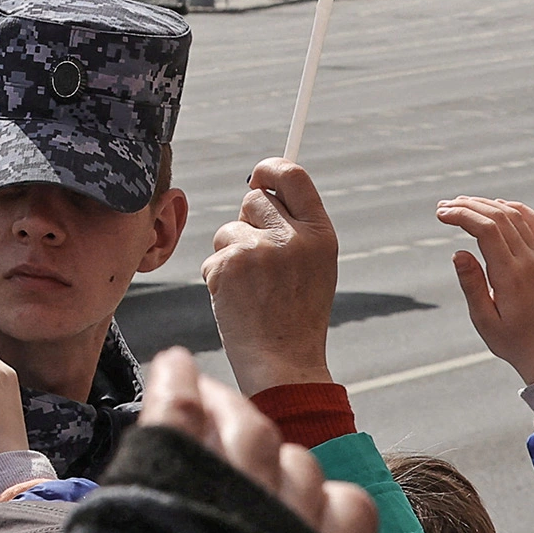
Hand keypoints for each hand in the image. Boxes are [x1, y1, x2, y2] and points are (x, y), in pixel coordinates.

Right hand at [140, 346, 375, 532]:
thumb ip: (135, 497)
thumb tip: (138, 469)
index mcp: (174, 495)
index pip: (178, 410)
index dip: (176, 380)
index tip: (175, 363)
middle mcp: (243, 503)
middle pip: (245, 426)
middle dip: (226, 405)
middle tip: (210, 398)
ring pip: (299, 461)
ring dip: (277, 456)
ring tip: (258, 465)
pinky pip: (349, 506)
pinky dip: (332, 500)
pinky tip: (312, 504)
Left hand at [204, 157, 336, 394]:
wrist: (283, 363)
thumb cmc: (296, 316)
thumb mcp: (314, 266)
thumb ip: (295, 227)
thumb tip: (260, 186)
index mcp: (320, 234)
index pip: (293, 175)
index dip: (270, 168)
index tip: (258, 175)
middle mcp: (293, 237)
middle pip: (253, 198)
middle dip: (248, 221)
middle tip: (258, 259)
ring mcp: (260, 250)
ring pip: (228, 229)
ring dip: (231, 254)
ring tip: (251, 288)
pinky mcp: (229, 265)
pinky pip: (213, 257)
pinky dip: (218, 277)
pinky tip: (236, 301)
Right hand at [437, 197, 533, 383]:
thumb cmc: (514, 341)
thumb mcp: (484, 321)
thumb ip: (471, 285)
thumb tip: (458, 252)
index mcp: (512, 276)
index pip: (487, 230)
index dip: (462, 215)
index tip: (440, 214)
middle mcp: (530, 262)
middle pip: (499, 216)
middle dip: (468, 205)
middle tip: (442, 207)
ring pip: (516, 216)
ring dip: (487, 204)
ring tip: (461, 204)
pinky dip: (516, 209)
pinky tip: (498, 206)